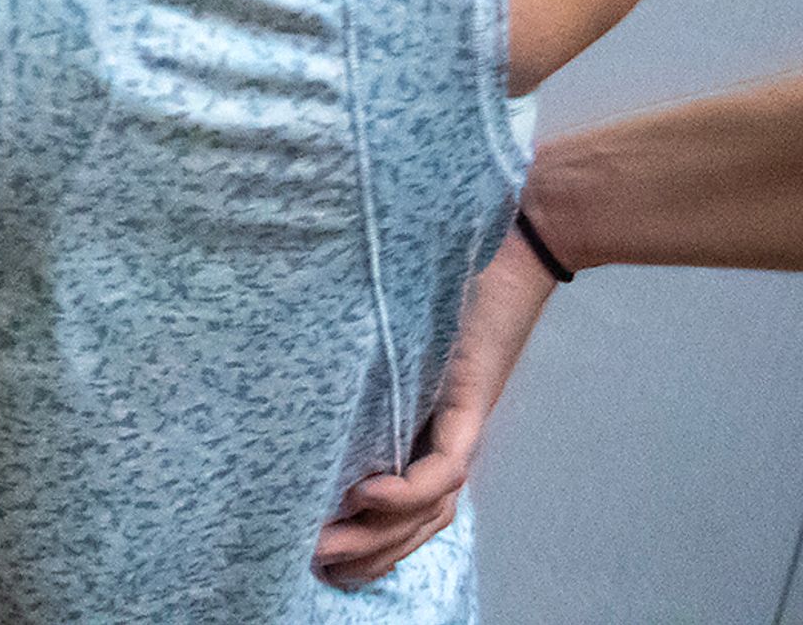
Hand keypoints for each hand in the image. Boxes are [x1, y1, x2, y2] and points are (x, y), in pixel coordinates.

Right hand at [313, 222, 555, 587]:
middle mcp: (446, 439)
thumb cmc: (442, 271)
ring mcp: (460, 426)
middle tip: (310, 561)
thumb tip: (295, 365)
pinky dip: (406, 492)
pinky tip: (366, 493)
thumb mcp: (389, 327)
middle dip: (362, 553)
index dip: (365, 539)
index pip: (403, 507)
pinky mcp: (471, 407)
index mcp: (425, 428)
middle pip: (413, 524)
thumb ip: (359, 355)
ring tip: (327, 543)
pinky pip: (443, 471)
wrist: (507, 240)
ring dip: (378, 537)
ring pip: (428, 512)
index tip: (315, 551)